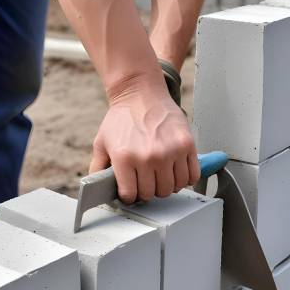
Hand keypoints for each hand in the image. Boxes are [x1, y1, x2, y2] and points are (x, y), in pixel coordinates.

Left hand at [89, 75, 200, 203]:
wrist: (141, 94)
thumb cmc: (122, 118)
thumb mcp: (101, 143)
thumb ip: (97, 168)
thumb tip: (97, 190)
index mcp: (125, 158)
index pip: (131, 195)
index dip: (130, 195)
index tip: (132, 190)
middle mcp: (148, 157)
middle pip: (153, 193)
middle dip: (148, 190)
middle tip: (146, 180)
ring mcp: (169, 152)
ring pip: (173, 188)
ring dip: (166, 185)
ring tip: (160, 175)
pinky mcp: (186, 145)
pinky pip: (192, 176)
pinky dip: (185, 178)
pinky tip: (176, 170)